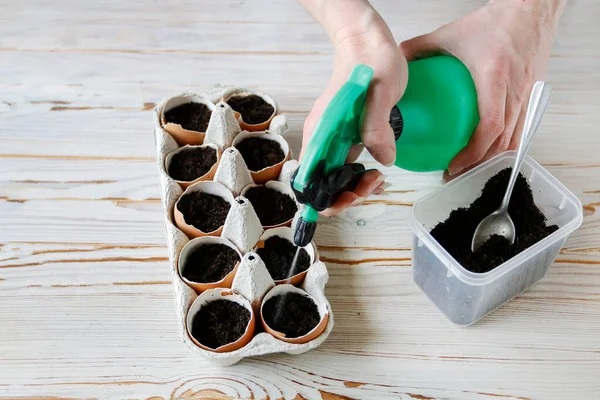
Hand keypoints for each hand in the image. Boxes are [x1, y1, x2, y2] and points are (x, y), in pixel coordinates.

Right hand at [298, 0, 407, 214]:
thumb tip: (383, 160)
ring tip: (378, 179)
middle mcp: (322, 139)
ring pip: (334, 177)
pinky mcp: (343, 135)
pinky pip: (344, 164)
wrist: (366, 41)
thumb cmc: (369, 61)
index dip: (324, 198)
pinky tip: (377, 170)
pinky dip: (358, 175)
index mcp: (321, 132)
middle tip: (373, 185)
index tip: (349, 198)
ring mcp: (332, 138)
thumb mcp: (379, 93)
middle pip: (322, 184)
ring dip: (353, 187)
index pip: (309, 179)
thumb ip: (377, 126)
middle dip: (345, 195)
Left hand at [401, 0, 564, 179]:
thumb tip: (395, 65)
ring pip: (514, 140)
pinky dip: (503, 144)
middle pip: (502, 142)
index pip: (490, 126)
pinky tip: (485, 149)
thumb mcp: (450, 34)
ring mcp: (528, 96)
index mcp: (495, 78)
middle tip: (455, 175)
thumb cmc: (493, 23)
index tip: (454, 165)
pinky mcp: (533, 96)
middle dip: (480, 165)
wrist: (530, 11)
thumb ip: (419, 49)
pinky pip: (519, 128)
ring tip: (469, 169)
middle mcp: (516, 91)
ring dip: (492, 159)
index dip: (473, 152)